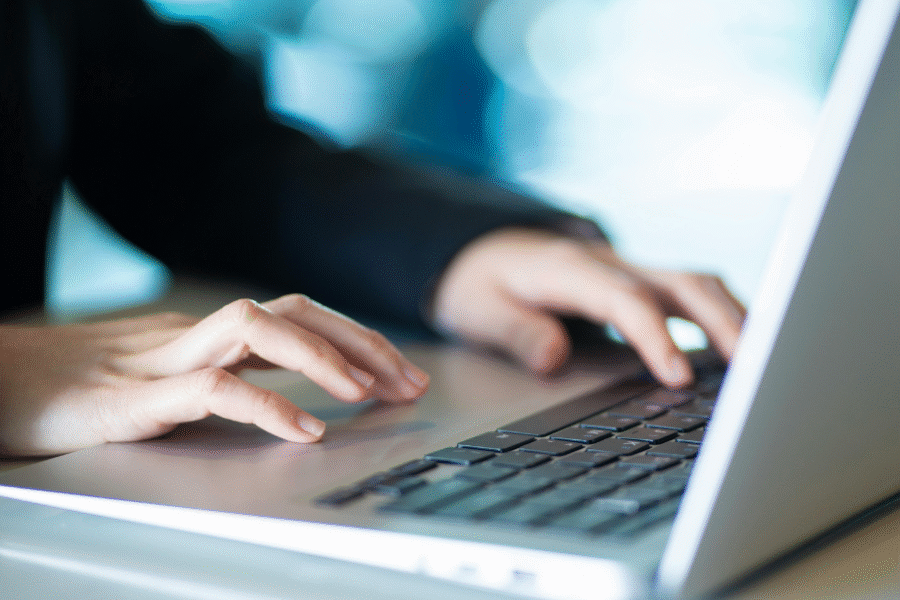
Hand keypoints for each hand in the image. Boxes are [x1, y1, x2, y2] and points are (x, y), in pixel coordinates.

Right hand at [0, 294, 428, 456]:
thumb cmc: (67, 391)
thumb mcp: (160, 385)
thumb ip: (217, 385)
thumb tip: (281, 403)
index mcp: (200, 336)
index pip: (294, 316)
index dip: (354, 338)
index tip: (401, 372)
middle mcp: (188, 335)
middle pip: (291, 309)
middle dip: (359, 340)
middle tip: (410, 381)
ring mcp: (158, 360)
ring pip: (254, 328)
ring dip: (320, 356)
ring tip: (366, 393)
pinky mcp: (127, 399)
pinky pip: (207, 387)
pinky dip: (263, 405)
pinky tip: (304, 430)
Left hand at [429, 227, 745, 386]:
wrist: (480, 249)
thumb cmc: (480, 283)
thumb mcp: (476, 310)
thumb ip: (514, 332)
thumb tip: (555, 359)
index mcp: (567, 269)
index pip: (625, 300)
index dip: (656, 337)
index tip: (680, 379)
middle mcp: (608, 263)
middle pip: (680, 280)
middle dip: (724, 321)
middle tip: (757, 368)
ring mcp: (627, 269)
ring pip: (695, 282)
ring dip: (733, 317)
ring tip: (765, 362)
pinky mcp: (636, 281)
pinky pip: (687, 293)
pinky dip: (718, 317)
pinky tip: (738, 350)